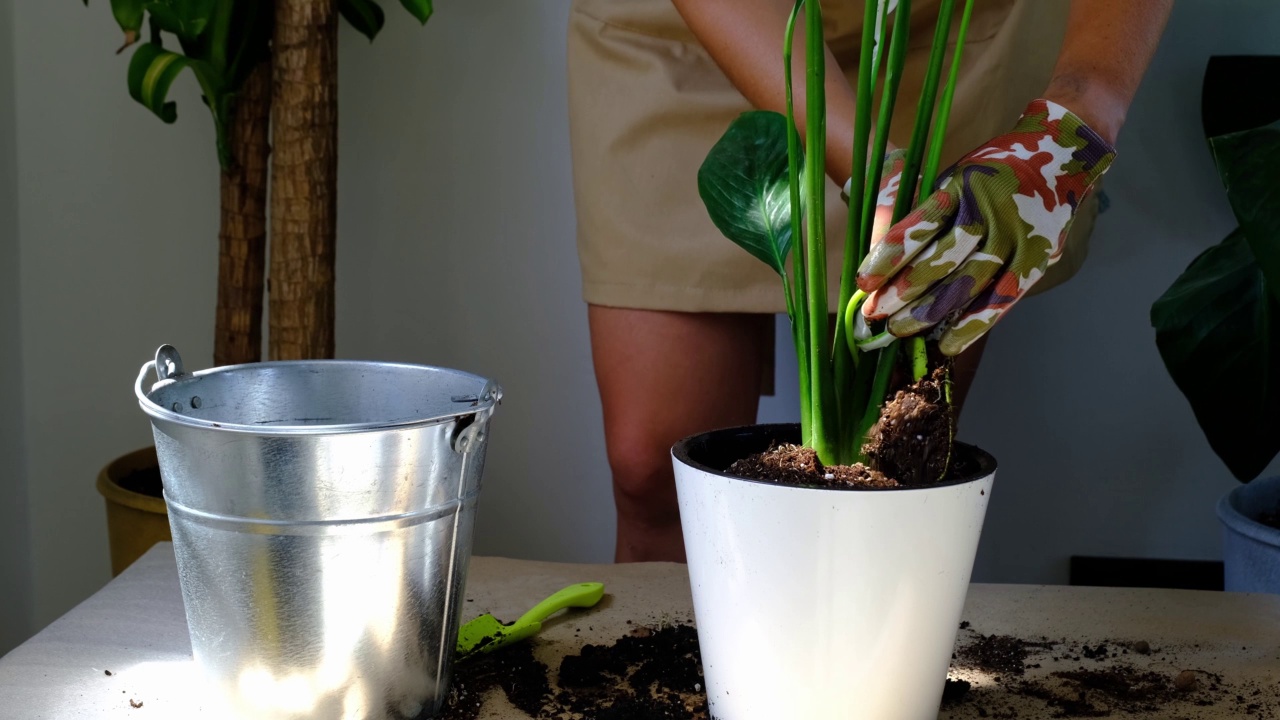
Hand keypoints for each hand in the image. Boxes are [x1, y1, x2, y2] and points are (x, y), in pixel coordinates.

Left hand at [854, 98, 1116, 355]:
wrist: (1063, 154)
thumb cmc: (994, 169)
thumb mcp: (957, 176)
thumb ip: (930, 212)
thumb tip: (887, 257)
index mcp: (962, 186)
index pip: (920, 226)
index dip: (890, 257)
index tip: (863, 282)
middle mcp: (991, 212)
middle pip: (941, 261)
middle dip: (903, 292)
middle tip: (874, 314)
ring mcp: (1017, 237)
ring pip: (969, 284)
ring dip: (931, 312)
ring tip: (899, 330)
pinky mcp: (1037, 258)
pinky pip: (1002, 298)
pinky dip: (973, 325)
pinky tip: (948, 344)